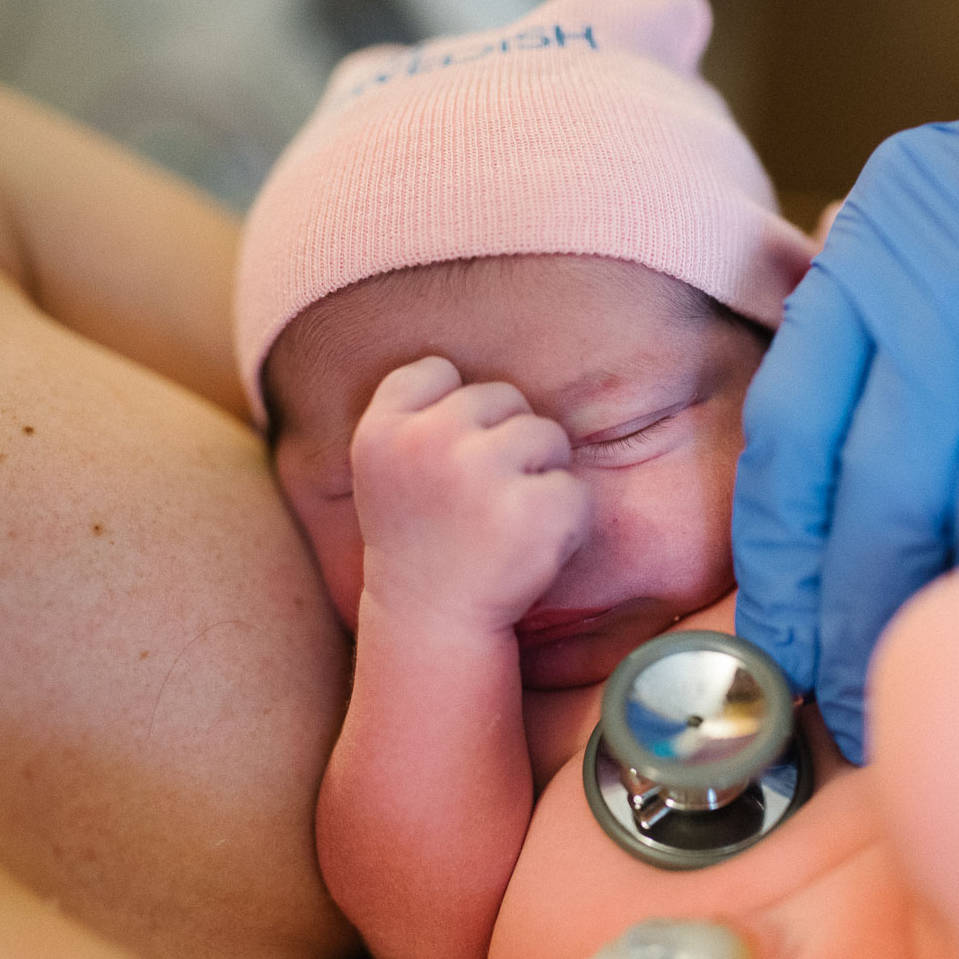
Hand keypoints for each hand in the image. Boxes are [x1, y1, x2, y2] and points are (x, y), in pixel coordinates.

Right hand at [352, 356, 590, 632]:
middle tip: (479, 504)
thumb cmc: (422, 540)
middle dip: (507, 443)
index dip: (457, 413)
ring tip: (505, 525)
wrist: (433, 625)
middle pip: (503, 397)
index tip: (444, 464)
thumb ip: (416, 413)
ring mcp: (481, 475)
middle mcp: (426, 443)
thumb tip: (468, 333)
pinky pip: (576, 490)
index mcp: (382, 431)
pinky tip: (529, 551)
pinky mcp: (536, 509)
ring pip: (547, 436)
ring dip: (541, 478)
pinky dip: (567, 521)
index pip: (438, 370)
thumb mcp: (389, 468)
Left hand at [735, 19, 958, 760]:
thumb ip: (877, 310)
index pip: (789, 426)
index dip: (778, 559)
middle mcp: (956, 272)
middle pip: (875, 489)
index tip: (777, 640)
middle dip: (853, 620)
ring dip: (952, 625)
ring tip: (935, 687)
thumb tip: (801, 448)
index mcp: (885, 231)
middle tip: (848, 699)